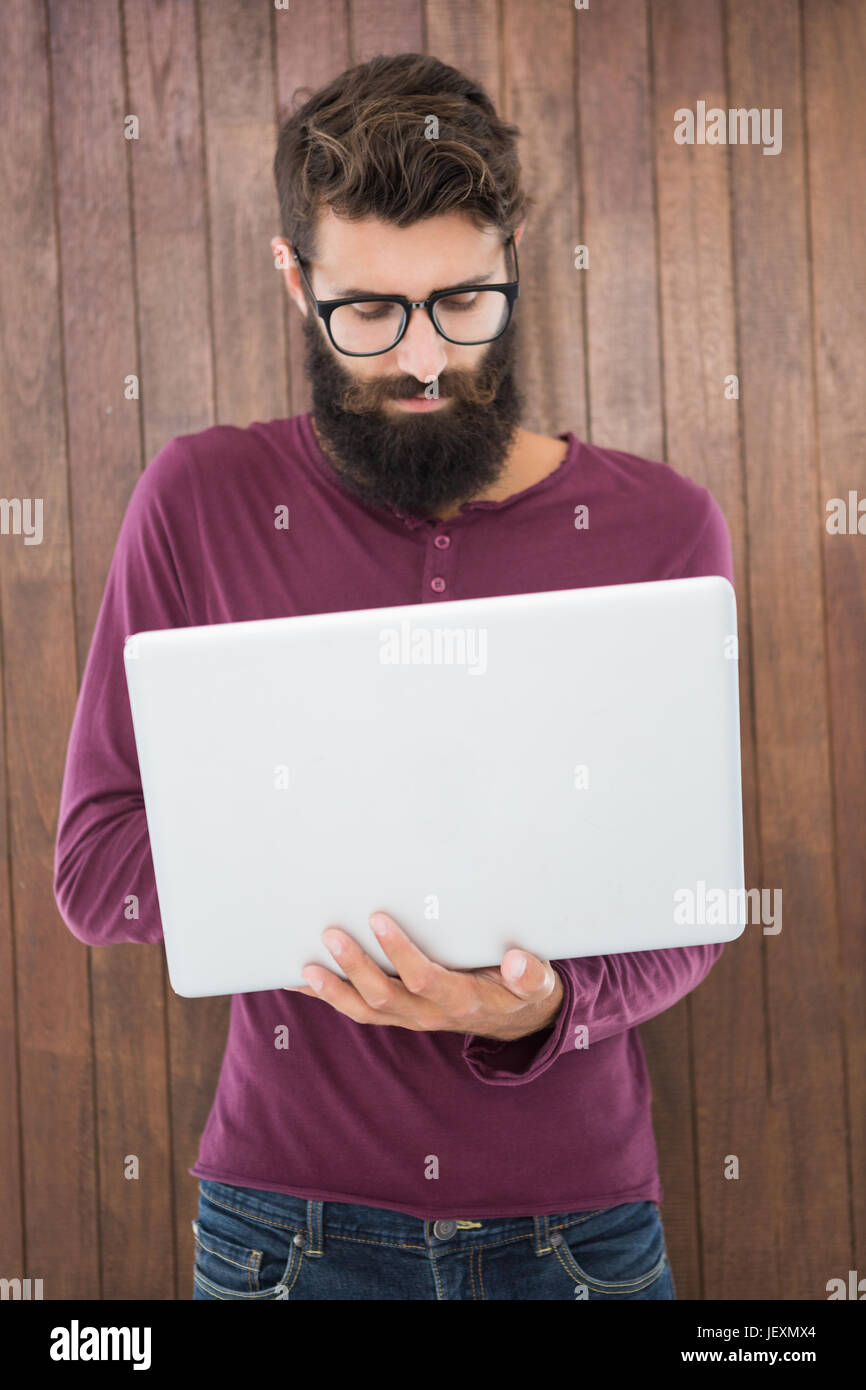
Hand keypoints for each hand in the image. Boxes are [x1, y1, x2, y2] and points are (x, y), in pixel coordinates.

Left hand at [284, 911, 564, 1041]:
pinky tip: (300, 981)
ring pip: (364, 1009)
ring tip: (304, 968)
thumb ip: (530, 974)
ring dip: (332, 990)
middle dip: (355, 967)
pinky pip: (357, 1009)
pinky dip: (328, 997)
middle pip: (384, 996)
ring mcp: (409, 1016)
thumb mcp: (537, 984)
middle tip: (331, 934)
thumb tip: (519, 962)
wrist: (515, 1019)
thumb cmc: (522, 990)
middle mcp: (429, 1013)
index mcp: (461, 999)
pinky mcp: (397, 1013)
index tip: (379, 918)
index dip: (399, 952)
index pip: (424, 977)